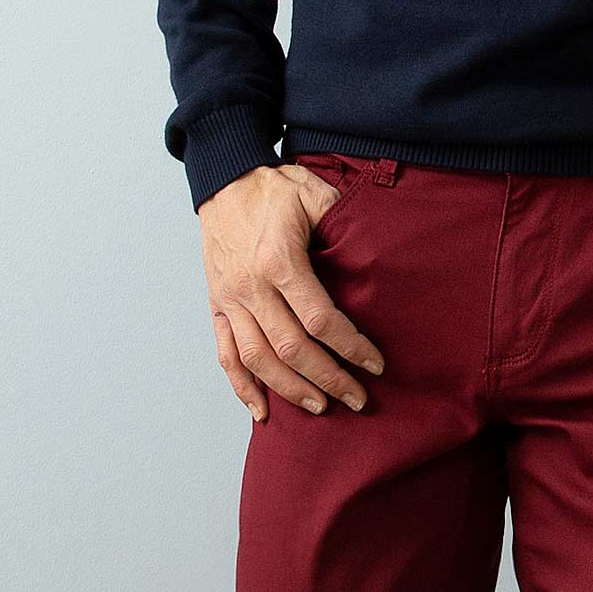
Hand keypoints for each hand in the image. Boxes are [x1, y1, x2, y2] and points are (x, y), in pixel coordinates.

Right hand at [198, 162, 386, 421]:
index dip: (351, 347)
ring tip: (321, 406)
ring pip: (258, 360)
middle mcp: (251, 287)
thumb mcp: (312, 193)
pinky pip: (226, 355)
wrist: (222, 181)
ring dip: (290, 389)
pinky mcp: (217, 307)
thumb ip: (341, 221)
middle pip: (292, 349)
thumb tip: (374, 249)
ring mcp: (230, 301)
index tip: (375, 364)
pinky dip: (242, 386)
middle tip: (357, 398)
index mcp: (279, 261)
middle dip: (329, 379)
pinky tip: (263, 410)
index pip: (320, 320)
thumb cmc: (272, 188)